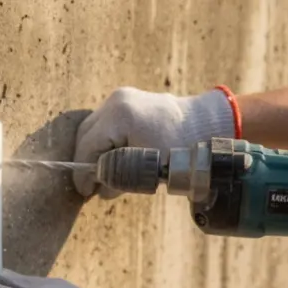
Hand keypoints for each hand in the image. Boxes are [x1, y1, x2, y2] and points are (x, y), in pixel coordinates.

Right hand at [73, 86, 236, 197]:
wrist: (204, 125)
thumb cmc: (181, 150)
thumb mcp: (147, 171)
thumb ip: (118, 180)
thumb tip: (98, 191)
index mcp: (120, 117)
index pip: (87, 147)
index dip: (82, 172)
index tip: (85, 191)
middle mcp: (116, 101)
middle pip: (85, 135)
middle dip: (85, 160)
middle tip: (89, 185)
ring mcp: (120, 97)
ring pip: (92, 127)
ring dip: (93, 150)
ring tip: (100, 172)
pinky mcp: (126, 98)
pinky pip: (104, 122)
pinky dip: (103, 139)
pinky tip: (110, 156)